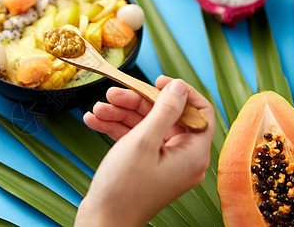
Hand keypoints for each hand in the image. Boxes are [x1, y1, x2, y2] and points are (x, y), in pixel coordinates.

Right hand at [75, 76, 214, 225]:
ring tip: (97, 109)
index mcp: (192, 153)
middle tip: (112, 94)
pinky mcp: (144, 166)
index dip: (180, 92)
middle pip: (165, 116)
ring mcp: (161, 162)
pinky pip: (134, 139)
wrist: (102, 222)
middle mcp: (181, 157)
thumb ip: (164, 110)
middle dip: (136, 102)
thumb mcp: (143, 141)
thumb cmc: (124, 188)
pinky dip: (116, 129)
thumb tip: (180, 87)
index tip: (157, 81)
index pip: (199, 112)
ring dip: (120, 114)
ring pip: (145, 126)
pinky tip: (94, 121)